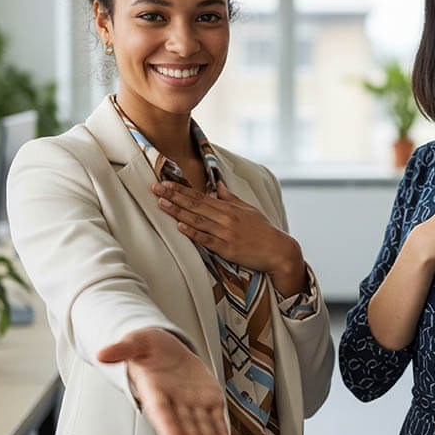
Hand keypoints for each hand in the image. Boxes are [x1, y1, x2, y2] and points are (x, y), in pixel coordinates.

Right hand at [98, 328, 228, 434]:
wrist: (167, 348)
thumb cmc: (150, 348)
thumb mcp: (136, 342)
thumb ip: (122, 349)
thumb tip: (103, 354)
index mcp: (154, 390)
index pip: (160, 411)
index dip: (168, 427)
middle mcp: (173, 401)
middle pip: (182, 424)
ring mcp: (191, 402)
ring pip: (200, 425)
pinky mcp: (208, 399)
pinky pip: (215, 418)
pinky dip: (220, 432)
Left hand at [152, 180, 305, 294]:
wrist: (278, 251)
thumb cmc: (264, 230)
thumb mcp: (249, 209)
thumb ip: (231, 198)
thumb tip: (219, 185)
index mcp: (230, 208)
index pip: (201, 196)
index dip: (182, 189)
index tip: (166, 183)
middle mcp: (226, 218)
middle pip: (195, 205)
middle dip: (174, 196)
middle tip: (156, 188)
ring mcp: (226, 233)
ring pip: (197, 220)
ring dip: (178, 211)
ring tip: (161, 204)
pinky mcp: (227, 249)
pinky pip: (206, 240)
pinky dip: (193, 232)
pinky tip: (180, 226)